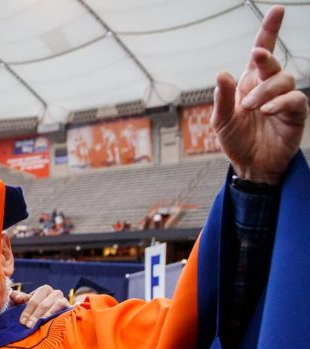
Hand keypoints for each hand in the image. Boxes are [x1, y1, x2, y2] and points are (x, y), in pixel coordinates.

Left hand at [9, 285, 68, 327]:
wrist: (50, 314)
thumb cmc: (35, 308)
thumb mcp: (25, 303)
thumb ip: (19, 298)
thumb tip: (17, 298)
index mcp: (44, 289)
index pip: (34, 300)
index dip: (27, 311)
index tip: (22, 322)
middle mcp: (56, 293)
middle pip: (43, 304)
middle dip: (35, 316)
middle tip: (28, 326)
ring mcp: (64, 300)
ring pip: (55, 306)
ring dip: (46, 316)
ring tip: (39, 325)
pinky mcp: (70, 308)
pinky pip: (65, 311)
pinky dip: (58, 316)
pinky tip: (52, 322)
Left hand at [213, 6, 307, 184]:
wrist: (251, 165)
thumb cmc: (236, 140)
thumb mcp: (221, 121)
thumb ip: (222, 98)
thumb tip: (222, 72)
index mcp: (250, 83)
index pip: (262, 52)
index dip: (269, 31)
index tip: (277, 10)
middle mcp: (268, 86)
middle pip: (273, 62)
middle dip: (265, 57)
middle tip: (255, 58)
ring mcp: (283, 98)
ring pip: (284, 79)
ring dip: (266, 90)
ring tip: (252, 107)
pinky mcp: (295, 113)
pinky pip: (294, 99)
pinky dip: (280, 102)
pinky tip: (267, 110)